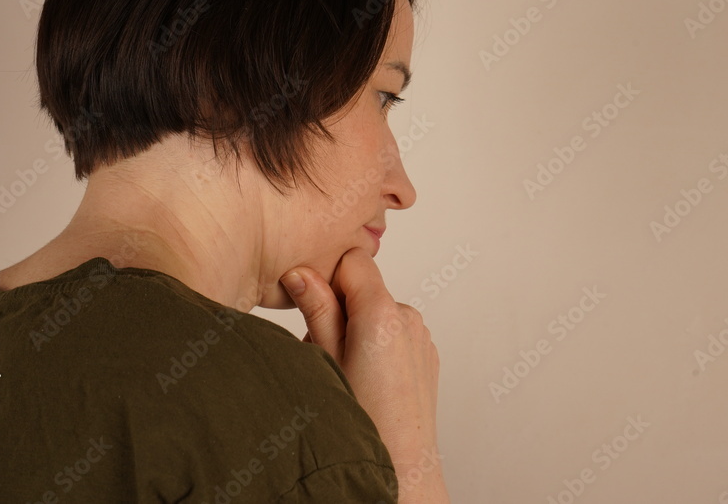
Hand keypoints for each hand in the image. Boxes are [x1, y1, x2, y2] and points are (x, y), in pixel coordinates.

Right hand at [280, 248, 448, 501]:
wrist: (401, 466)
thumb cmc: (361, 421)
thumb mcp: (325, 360)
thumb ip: (316, 309)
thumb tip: (300, 272)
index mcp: (382, 314)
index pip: (354, 260)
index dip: (330, 276)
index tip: (315, 304)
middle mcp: (408, 317)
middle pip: (366, 287)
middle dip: (341, 308)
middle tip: (326, 350)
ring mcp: (421, 336)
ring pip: (379, 312)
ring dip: (359, 328)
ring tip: (348, 371)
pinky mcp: (426, 353)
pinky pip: (396, 333)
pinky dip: (379, 344)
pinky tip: (369, 379)